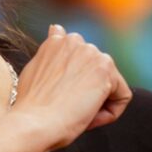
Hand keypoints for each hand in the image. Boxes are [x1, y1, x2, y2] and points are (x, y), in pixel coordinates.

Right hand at [10, 24, 131, 150]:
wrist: (34, 122)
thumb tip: (56, 28)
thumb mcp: (34, 68)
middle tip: (68, 107)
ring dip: (98, 102)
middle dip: (87, 91)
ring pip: (110, 85)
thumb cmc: (30, 106)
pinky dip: (108, 113)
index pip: (79, 57)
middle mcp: (75, 41)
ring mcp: (91, 53)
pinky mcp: (105, 70)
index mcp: (57, 40)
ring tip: (76, 112)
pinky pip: (121, 97)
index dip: (73, 82)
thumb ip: (49, 50)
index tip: (59, 96)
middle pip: (97, 73)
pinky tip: (87, 115)